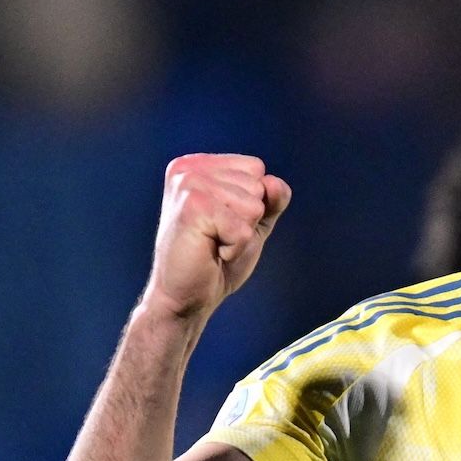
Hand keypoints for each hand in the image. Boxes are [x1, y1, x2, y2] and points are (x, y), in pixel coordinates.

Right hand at [146, 153, 290, 320]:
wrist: (186, 296)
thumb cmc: (215, 259)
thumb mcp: (252, 223)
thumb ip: (271, 200)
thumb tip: (274, 183)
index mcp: (198, 165)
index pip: (255, 168)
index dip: (252, 202)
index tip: (223, 222)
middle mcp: (188, 169)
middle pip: (256, 185)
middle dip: (247, 220)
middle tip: (217, 236)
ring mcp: (188, 185)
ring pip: (252, 206)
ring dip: (239, 234)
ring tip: (213, 242)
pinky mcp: (192, 208)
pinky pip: (242, 229)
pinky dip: (234, 247)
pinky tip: (210, 251)